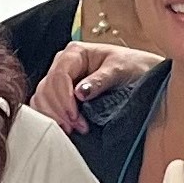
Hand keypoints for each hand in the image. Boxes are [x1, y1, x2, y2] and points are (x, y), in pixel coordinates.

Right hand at [30, 40, 157, 132]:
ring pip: (42, 98)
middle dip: (59, 110)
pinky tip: (66, 128)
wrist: (141, 73)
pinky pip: (45, 105)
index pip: (59, 75)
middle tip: (78, 127)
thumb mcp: (120, 70)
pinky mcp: (60, 94)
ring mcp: (59, 79)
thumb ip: (100, 80)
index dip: (64, 98)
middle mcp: (63, 64)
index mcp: (75, 52)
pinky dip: (51, 117)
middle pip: (47, 88)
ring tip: (73, 130)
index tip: (75, 117)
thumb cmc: (132, 66)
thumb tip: (79, 93)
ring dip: (54, 116)